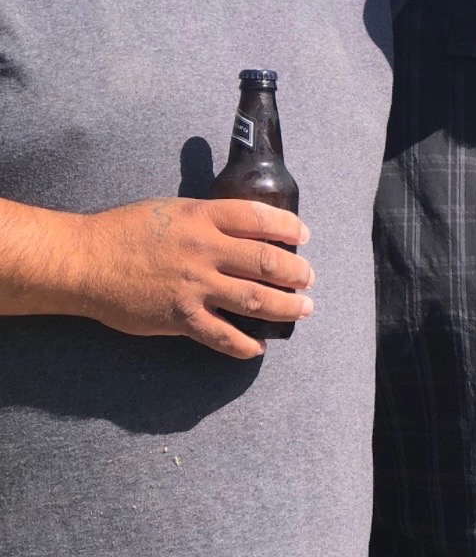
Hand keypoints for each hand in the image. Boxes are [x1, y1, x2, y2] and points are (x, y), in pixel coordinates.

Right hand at [66, 198, 314, 358]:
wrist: (85, 261)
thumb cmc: (125, 231)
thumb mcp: (172, 210)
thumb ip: (207, 219)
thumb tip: (242, 230)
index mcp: (203, 218)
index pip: (259, 218)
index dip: (288, 228)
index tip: (304, 236)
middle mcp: (205, 250)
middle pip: (267, 262)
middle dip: (297, 272)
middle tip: (309, 278)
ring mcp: (195, 286)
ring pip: (255, 300)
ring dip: (286, 307)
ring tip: (302, 309)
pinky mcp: (182, 317)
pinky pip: (224, 336)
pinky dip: (246, 344)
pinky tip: (258, 346)